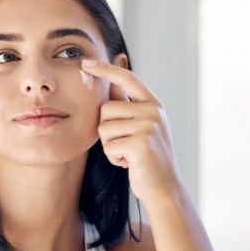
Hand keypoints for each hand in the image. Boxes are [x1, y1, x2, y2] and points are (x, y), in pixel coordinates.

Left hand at [80, 58, 182, 206]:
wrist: (164, 188)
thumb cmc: (148, 159)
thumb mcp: (142, 127)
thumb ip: (128, 106)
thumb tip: (112, 83)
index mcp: (154, 104)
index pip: (126, 78)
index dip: (105, 69)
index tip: (85, 62)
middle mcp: (153, 111)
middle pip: (106, 108)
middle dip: (107, 130)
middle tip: (125, 145)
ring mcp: (148, 126)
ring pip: (104, 128)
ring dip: (110, 146)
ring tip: (128, 154)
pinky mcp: (140, 142)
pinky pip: (109, 146)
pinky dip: (114, 158)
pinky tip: (130, 163)